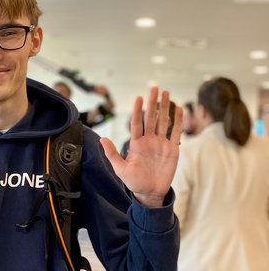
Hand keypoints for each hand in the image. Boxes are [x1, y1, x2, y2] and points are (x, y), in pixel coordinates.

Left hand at [99, 87, 181, 206]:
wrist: (150, 193)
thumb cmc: (134, 181)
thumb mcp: (120, 168)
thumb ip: (112, 153)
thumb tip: (101, 139)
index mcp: (136, 143)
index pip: (137, 122)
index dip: (138, 110)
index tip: (138, 98)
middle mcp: (149, 140)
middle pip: (151, 117)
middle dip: (153, 103)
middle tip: (154, 88)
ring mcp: (161, 143)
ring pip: (164, 121)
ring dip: (165, 107)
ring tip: (166, 93)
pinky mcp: (172, 149)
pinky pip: (175, 133)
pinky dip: (178, 121)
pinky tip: (179, 109)